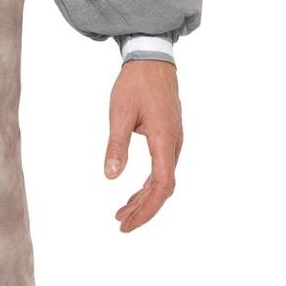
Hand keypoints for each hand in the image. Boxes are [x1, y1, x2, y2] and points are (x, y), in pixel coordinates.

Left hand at [104, 60, 182, 232]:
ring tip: (122, 214)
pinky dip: (148, 186)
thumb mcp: (120, 113)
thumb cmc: (135, 84)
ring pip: (162, 181)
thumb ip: (116, 146)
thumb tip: (111, 175)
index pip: (162, 185)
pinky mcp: (168, 138)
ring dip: (144, 199)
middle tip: (121, 225)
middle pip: (163, 188)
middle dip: (143, 209)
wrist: (152, 60)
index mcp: (165, 140)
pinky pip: (162, 169)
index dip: (146, 208)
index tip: (127, 223)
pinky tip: (133, 193)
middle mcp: (174, 144)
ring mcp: (174, 142)